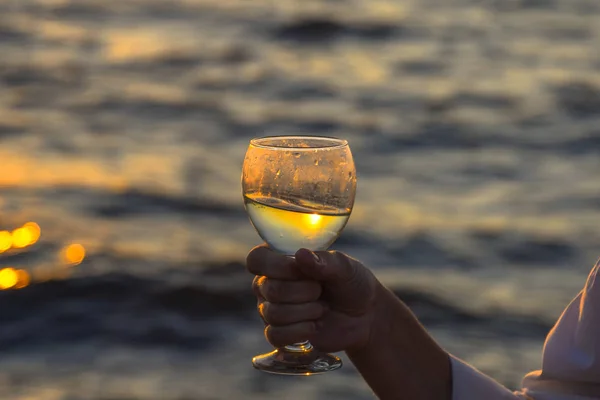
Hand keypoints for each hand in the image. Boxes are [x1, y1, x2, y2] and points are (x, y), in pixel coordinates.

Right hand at [246, 244, 381, 352]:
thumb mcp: (345, 267)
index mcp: (279, 259)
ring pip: (272, 313)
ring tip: (322, 308)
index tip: (300, 269)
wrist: (364, 315)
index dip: (275, 266)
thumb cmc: (351, 283)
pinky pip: (274, 336)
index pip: (257, 260)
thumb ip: (324, 261)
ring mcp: (271, 309)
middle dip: (302, 291)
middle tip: (320, 290)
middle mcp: (268, 283)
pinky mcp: (279, 333)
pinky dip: (298, 332)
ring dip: (305, 311)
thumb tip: (300, 254)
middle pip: (268, 289)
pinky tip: (314, 326)